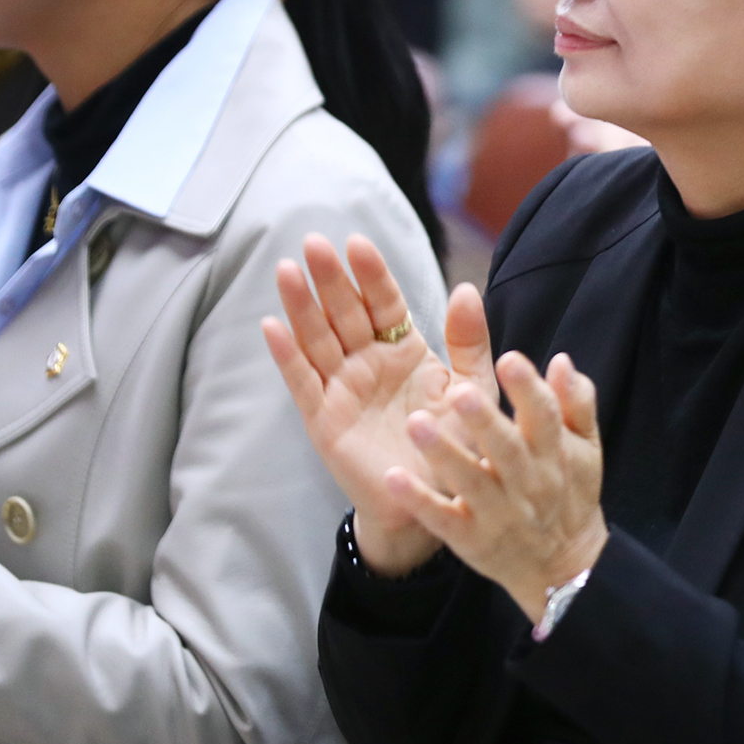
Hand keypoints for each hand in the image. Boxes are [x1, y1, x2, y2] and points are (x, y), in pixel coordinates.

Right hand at [263, 234, 498, 574]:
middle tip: (315, 244)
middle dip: (330, 279)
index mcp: (403, 349)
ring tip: (287, 270)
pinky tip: (271, 326)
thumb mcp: (471, 389)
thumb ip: (469, 342)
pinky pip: (302, 383)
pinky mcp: (324, 419)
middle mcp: (368, 362)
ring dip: (300, 306)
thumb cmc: (456, 443)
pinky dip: (287, 356)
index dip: (371, 274)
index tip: (358, 243)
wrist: (436, 501)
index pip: (383, 303)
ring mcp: (342, 388)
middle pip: (344, 312)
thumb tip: (466, 287)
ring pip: (317, 339)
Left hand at [391, 350, 607, 621]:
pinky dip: (419, 500)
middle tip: (458, 391)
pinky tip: (394, 476)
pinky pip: (441, 519)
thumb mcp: (584, 449)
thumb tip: (561, 361)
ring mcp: (496, 513)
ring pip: (469, 482)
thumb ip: (575, 403)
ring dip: (443, 454)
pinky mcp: (469, 538)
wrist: (563, 566)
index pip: (544, 417)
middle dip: (484, 421)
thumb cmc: (569, 493)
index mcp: (554, 455)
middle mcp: (527, 483)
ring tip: (416, 423)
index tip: (509, 359)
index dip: (528, 389)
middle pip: (506, 449)